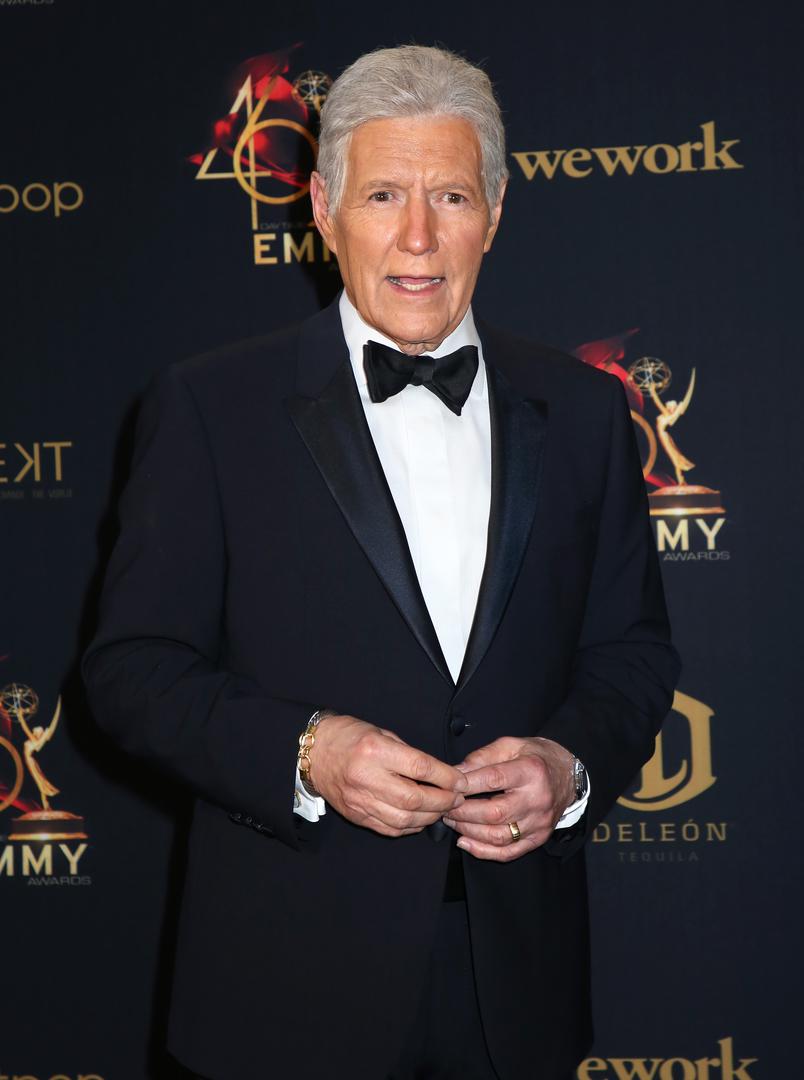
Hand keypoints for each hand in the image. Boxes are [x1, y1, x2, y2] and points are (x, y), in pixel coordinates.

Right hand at [309, 713, 467, 836]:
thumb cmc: (348, 737)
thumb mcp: (381, 733)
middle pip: (414, 799)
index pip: (420, 768)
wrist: (312, 752)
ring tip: (442, 809)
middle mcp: (367, 777)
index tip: (461, 781)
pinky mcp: (356, 816)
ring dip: (430, 817)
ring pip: (404, 819)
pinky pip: (390, 829)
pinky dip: (411, 827)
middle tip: (457, 798)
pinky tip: (421, 819)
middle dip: (443, 801)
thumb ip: (408, 754)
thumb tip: (438, 773)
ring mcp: (360, 800)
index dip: (446, 777)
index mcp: (375, 750)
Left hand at [442, 736, 575, 861]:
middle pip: (494, 813)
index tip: (448, 785)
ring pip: (498, 836)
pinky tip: (465, 842)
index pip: (494, 779)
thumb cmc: (535, 757)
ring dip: (468, 831)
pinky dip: (483, 851)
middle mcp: (537, 800)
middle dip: (463, 812)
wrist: (568, 775)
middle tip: (445, 806)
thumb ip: (482, 757)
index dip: (467, 784)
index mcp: (531, 771)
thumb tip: (456, 772)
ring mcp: (539, 823)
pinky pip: (508, 852)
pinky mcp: (538, 838)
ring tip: (451, 821)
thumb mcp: (511, 745)